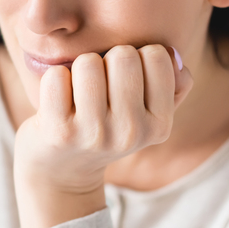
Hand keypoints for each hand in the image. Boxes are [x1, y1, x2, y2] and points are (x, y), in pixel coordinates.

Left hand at [14, 44, 192, 227]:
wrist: (63, 172)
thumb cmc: (107, 128)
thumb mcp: (147, 114)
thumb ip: (173, 83)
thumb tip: (174, 55)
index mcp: (159, 125)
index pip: (157, 56)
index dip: (137, 57)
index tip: (125, 80)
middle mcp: (131, 132)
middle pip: (123, 55)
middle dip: (107, 60)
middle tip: (99, 86)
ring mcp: (94, 134)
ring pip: (88, 62)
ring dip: (79, 69)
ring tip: (79, 93)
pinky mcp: (59, 131)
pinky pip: (57, 76)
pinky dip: (54, 79)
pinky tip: (58, 100)